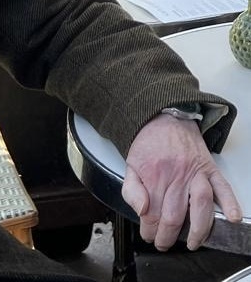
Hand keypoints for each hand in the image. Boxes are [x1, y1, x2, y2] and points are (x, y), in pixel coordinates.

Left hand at [121, 113, 241, 250]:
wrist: (164, 118)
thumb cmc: (148, 143)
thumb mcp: (130, 163)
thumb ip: (131, 189)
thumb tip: (141, 211)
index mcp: (153, 175)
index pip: (152, 213)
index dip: (150, 230)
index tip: (149, 235)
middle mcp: (176, 175)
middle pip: (175, 215)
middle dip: (168, 236)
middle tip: (165, 242)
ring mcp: (195, 172)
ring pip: (200, 206)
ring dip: (198, 230)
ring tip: (194, 242)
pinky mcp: (209, 168)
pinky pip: (223, 187)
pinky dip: (230, 203)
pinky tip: (231, 218)